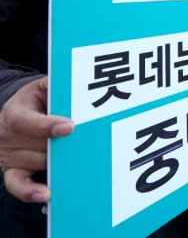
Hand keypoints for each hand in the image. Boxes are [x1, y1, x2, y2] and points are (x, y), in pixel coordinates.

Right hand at [0, 77, 73, 202]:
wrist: (14, 113)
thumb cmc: (35, 100)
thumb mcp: (42, 87)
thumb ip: (57, 87)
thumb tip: (79, 86)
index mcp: (15, 113)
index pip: (26, 121)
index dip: (47, 125)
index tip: (69, 127)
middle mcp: (7, 136)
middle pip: (37, 145)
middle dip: (62, 146)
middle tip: (86, 147)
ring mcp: (8, 155)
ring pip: (37, 163)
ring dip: (58, 163)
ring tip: (81, 162)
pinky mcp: (11, 171)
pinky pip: (17, 184)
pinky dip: (30, 191)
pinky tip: (46, 194)